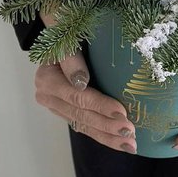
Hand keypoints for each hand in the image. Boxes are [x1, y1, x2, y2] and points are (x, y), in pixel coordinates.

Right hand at [34, 9, 137, 153]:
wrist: (61, 32)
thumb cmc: (69, 31)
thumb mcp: (68, 39)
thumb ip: (72, 59)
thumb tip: (81, 82)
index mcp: (46, 78)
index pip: (77, 96)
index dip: (99, 105)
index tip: (122, 112)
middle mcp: (48, 96)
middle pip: (81, 114)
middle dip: (107, 126)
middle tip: (131, 133)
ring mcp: (56, 106)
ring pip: (83, 125)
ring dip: (108, 137)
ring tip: (130, 145)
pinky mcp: (66, 111)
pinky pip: (84, 126)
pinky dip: (103, 135)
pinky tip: (120, 142)